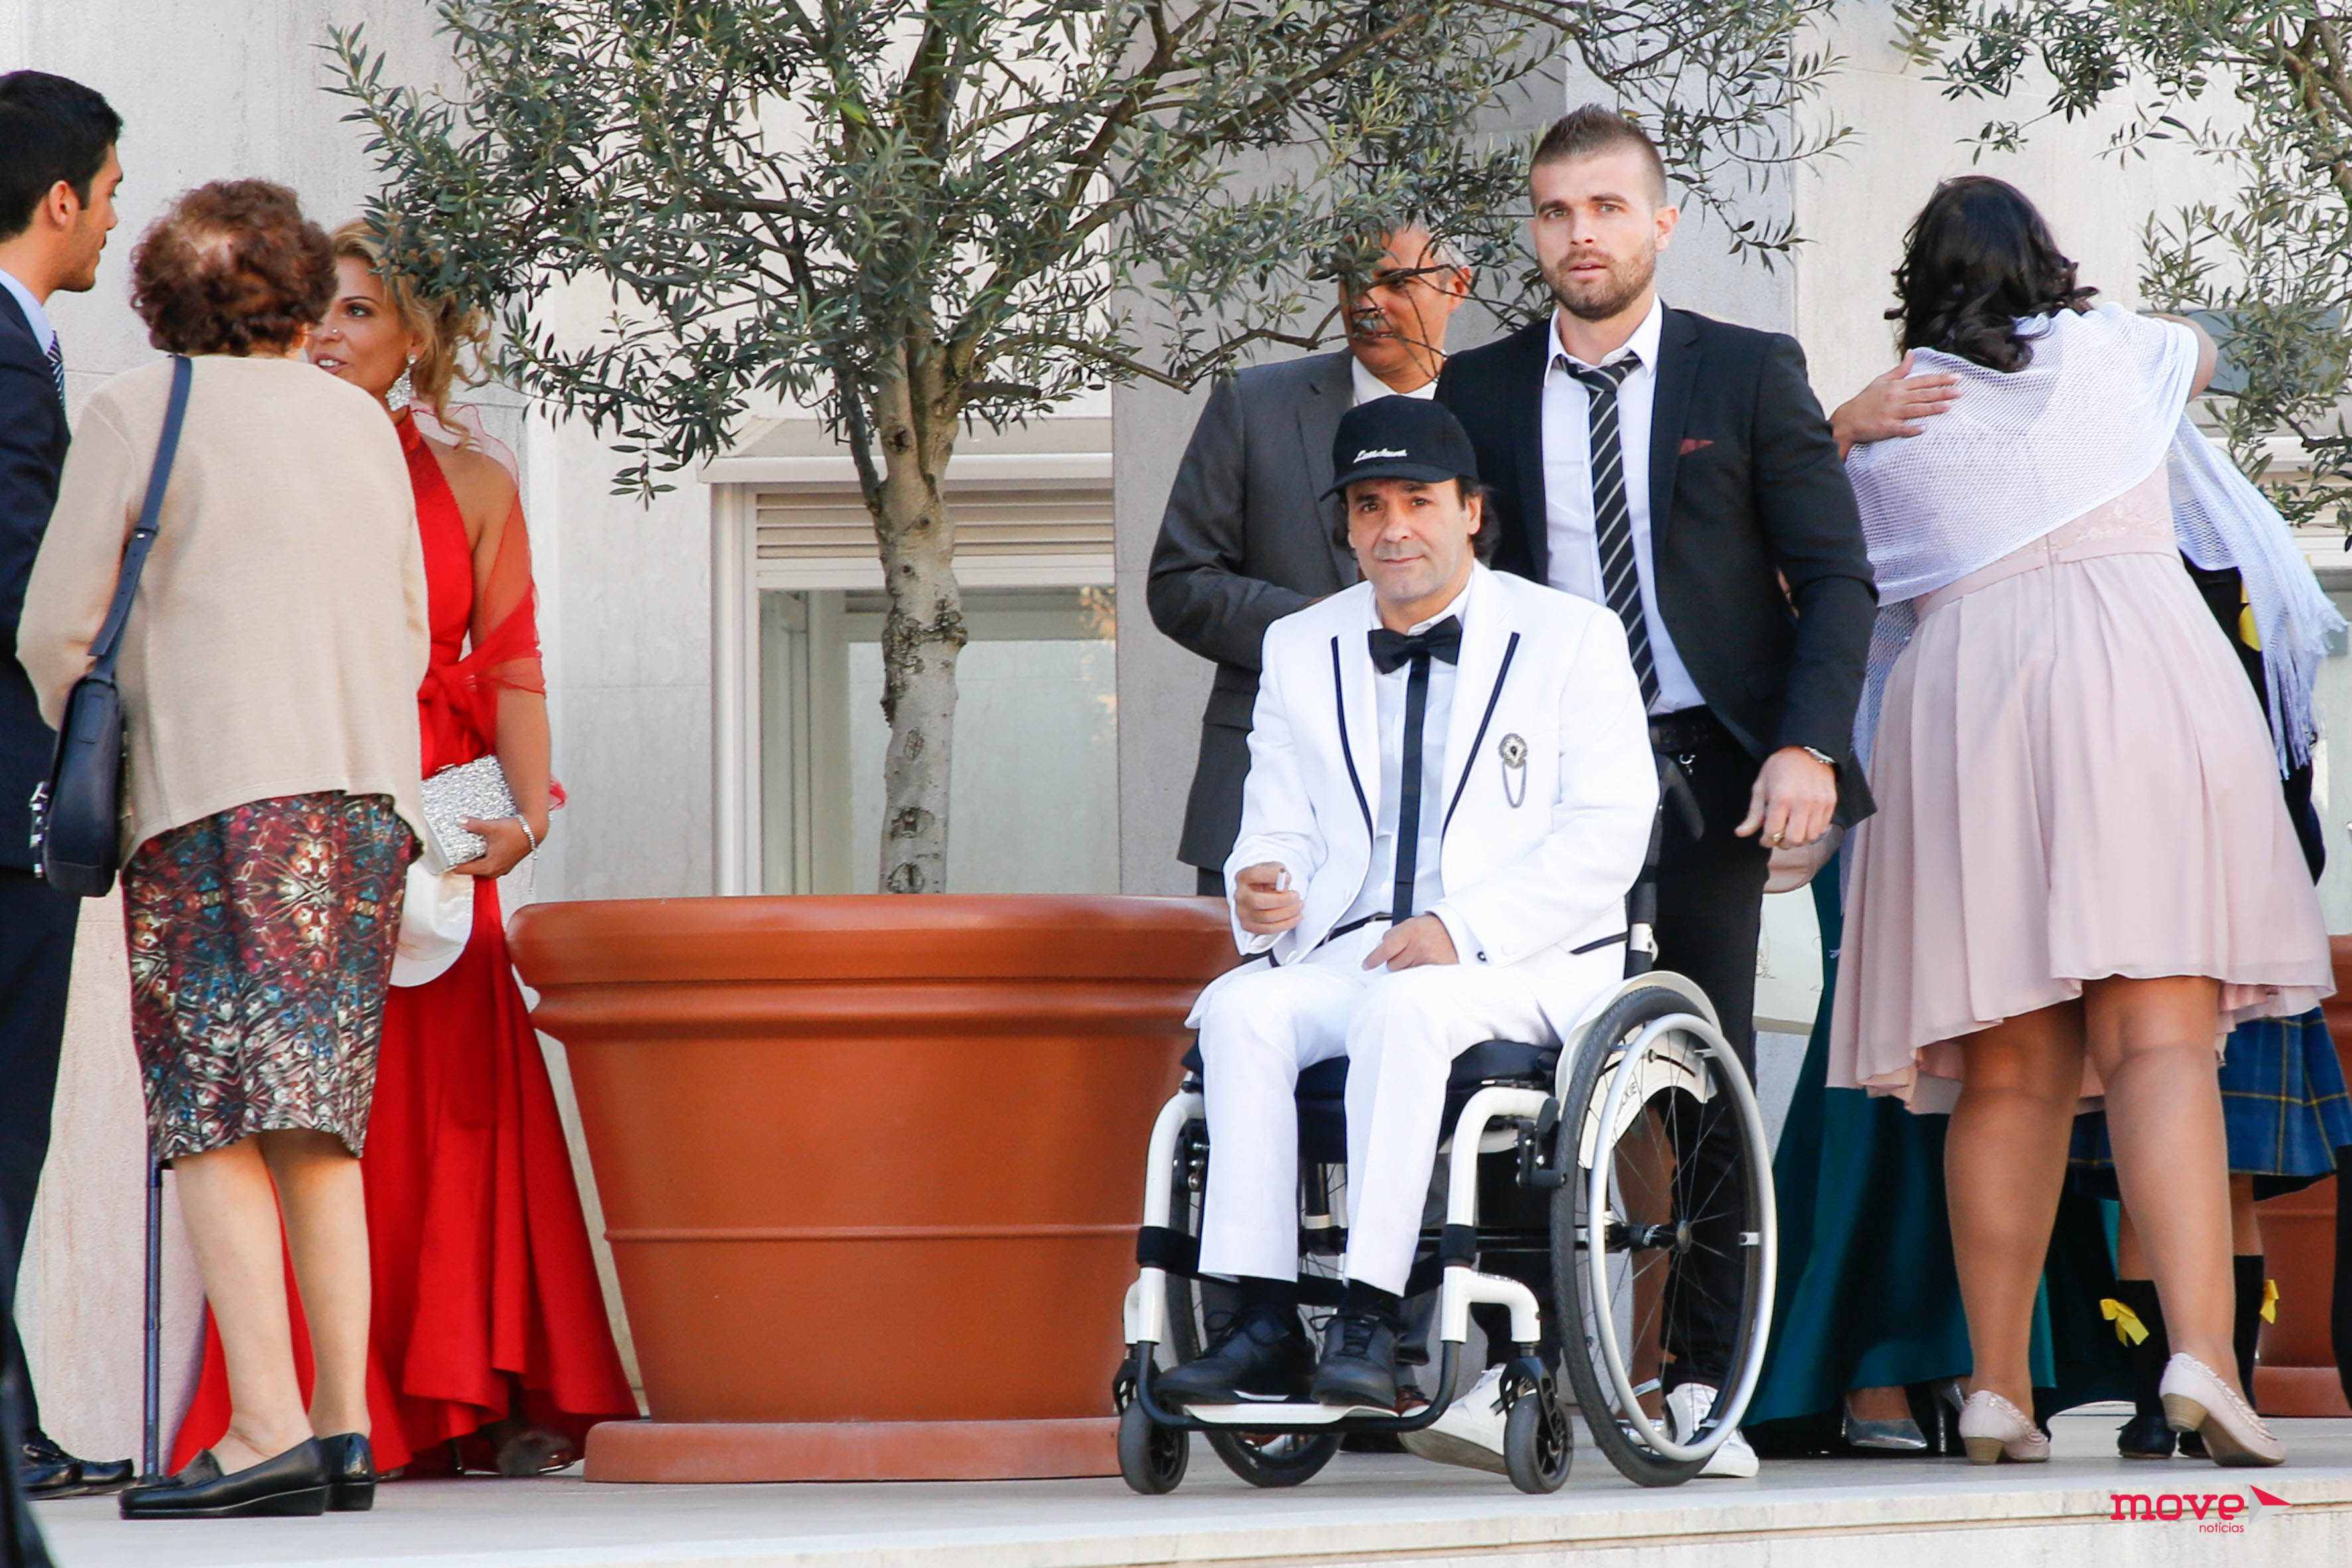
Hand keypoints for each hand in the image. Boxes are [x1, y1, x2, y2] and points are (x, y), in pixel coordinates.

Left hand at [450, 813, 544, 878]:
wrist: (535, 830)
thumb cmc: (517, 832)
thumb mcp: (492, 827)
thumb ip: (474, 824)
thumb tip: (460, 821)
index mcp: (489, 866)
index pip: (463, 870)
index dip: (451, 865)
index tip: (442, 861)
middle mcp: (495, 871)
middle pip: (472, 871)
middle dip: (462, 863)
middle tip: (452, 853)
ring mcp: (502, 868)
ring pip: (482, 869)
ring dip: (474, 861)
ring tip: (466, 851)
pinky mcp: (506, 864)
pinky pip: (490, 865)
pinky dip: (484, 859)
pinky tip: (482, 850)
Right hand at [1233, 862, 1302, 934]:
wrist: (1260, 893)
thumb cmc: (1268, 880)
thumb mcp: (1273, 869)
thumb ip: (1279, 871)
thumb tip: (1285, 879)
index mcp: (1243, 877)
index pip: (1253, 875)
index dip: (1272, 876)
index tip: (1289, 878)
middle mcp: (1239, 895)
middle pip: (1257, 901)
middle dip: (1281, 900)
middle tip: (1296, 896)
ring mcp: (1242, 912)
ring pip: (1266, 917)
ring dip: (1288, 912)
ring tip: (1299, 906)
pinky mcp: (1248, 926)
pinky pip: (1269, 929)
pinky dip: (1286, 924)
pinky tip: (1296, 917)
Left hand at [1363, 913, 1457, 970]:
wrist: (1459, 930)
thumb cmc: (1435, 927)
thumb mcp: (1412, 923)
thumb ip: (1394, 934)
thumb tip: (1379, 947)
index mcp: (1411, 931)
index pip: (1385, 949)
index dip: (1373, 959)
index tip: (1366, 965)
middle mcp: (1419, 946)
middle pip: (1393, 965)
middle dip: (1394, 962)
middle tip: (1404, 954)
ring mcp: (1428, 960)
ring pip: (1404, 973)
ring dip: (1407, 968)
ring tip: (1418, 957)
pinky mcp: (1436, 970)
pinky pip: (1418, 977)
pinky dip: (1418, 974)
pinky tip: (1424, 964)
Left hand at [1735, 747, 1836, 850]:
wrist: (1807, 749)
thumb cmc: (1779, 767)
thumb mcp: (1761, 786)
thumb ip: (1753, 813)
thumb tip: (1740, 833)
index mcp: (1781, 798)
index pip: (1773, 833)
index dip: (1766, 840)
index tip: (1764, 838)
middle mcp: (1802, 803)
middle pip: (1793, 840)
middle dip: (1782, 843)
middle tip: (1777, 837)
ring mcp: (1819, 804)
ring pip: (1809, 838)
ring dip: (1798, 839)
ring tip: (1790, 831)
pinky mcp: (1831, 803)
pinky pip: (1822, 829)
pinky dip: (1811, 832)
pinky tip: (1803, 824)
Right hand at [1831, 353, 1959, 454]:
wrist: (1847, 419)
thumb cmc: (1865, 400)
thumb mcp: (1882, 381)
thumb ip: (1900, 369)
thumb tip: (1912, 353)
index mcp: (1896, 386)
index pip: (1922, 381)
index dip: (1940, 379)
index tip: (1956, 378)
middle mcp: (1895, 398)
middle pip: (1923, 394)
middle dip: (1942, 392)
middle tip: (1960, 392)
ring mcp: (1891, 413)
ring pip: (1915, 409)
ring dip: (1932, 408)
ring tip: (1949, 407)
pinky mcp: (1886, 427)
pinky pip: (1901, 428)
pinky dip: (1912, 429)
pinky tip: (1924, 429)